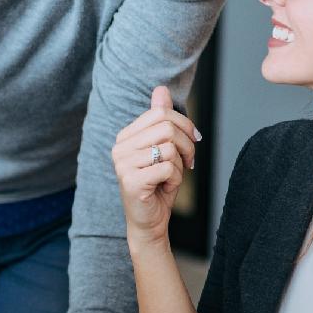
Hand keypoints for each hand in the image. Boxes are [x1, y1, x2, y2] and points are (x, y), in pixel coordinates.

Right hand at [112, 86, 198, 247]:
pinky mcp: (131, 181)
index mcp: (125, 136)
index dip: (184, 125)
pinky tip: (165, 188)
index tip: (192, 142)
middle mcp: (119, 147)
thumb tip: (160, 89)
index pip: (160, 113)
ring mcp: (123, 164)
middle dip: (186, 145)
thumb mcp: (163, 149)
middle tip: (189, 162)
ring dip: (179, 166)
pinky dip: (175, 180)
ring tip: (170, 178)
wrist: (149, 222)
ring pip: (169, 148)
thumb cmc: (158, 186)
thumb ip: (160, 120)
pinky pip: (168, 168)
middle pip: (166, 127)